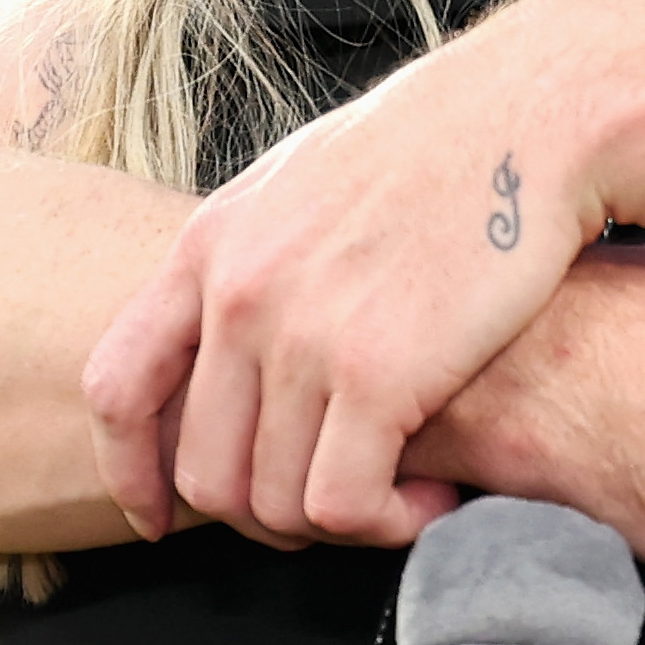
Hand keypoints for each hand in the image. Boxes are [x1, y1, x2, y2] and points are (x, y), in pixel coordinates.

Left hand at [84, 4, 615, 545]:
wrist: (528, 116)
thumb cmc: (438, 148)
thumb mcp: (303, 182)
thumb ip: (255, 257)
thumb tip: (238, 327)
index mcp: (209, 247)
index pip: (117, 388)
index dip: (133, 472)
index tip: (163, 516)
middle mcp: (238, 295)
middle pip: (204, 472)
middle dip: (266, 517)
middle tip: (336, 509)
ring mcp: (301, 334)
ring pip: (275, 502)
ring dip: (337, 528)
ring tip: (399, 500)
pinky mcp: (378, 372)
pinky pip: (344, 504)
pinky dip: (387, 524)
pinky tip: (435, 497)